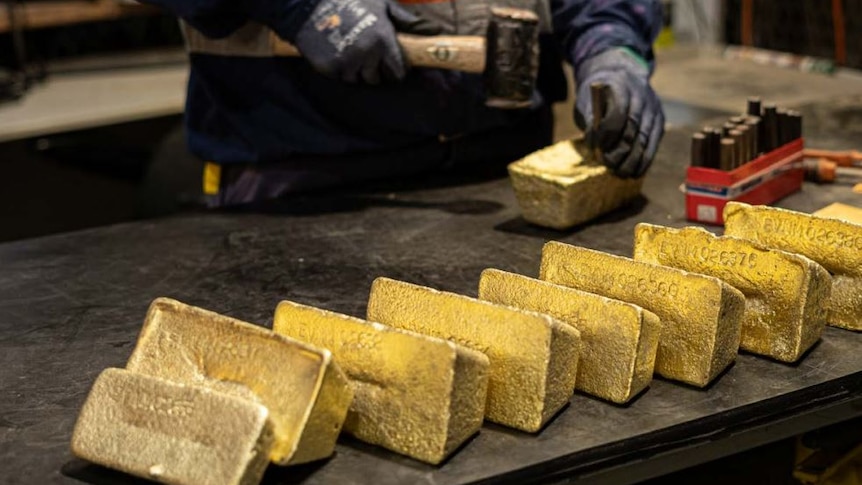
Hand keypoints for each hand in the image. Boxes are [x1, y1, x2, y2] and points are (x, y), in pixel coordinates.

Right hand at [293, 0, 439, 83]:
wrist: (309, 5)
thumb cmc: (349, 1)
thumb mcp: (380, 4)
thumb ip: (403, 18)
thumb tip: (430, 27)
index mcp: (383, 41)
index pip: (397, 71)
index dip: (395, 71)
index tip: (390, 68)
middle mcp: (367, 55)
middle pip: (376, 79)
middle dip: (372, 70)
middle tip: (363, 55)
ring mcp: (348, 63)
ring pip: (357, 80)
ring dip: (354, 71)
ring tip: (347, 51)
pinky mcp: (330, 68)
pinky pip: (340, 77)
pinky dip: (338, 69)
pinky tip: (334, 52)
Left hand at [574, 48, 664, 177]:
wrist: (619, 78)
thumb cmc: (598, 96)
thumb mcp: (587, 102)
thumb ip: (591, 122)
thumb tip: (595, 147)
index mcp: (621, 85)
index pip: (618, 111)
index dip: (608, 133)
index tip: (598, 149)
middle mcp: (641, 94)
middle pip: (633, 127)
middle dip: (621, 150)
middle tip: (609, 166)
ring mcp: (653, 107)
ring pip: (645, 137)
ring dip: (634, 159)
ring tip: (621, 173)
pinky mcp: (659, 119)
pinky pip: (654, 142)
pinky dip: (645, 159)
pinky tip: (636, 171)